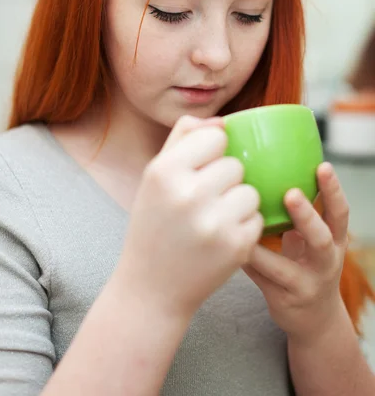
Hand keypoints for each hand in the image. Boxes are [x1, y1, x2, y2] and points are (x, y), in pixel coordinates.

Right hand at [115, 115, 262, 320]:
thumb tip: (221, 122)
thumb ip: (182, 140)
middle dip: (226, 180)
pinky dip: (244, 228)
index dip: (214, 151)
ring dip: (238, 204)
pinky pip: (257, 219)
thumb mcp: (154, 178)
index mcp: (164, 171)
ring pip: (250, 191)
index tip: (203, 168)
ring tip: (214, 220)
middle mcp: (188, 194)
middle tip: (205, 202)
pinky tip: (221, 239)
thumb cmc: (154, 225)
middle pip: (235, 165)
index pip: (215, 136)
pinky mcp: (236, 247)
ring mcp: (213, 222)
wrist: (152, 288)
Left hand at [242, 162, 348, 344]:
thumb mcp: (313, 240)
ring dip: (262, 246)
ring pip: (284, 267)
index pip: (339, 213)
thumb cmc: (306, 264)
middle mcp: (325, 263)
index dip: (333, 190)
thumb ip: (298, 213)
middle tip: (291, 193)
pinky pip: (259, 278)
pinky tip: (225, 242)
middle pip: (322, 239)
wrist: (314, 319)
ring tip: (243, 224)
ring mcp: (306, 285)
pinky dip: (244, 259)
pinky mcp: (284, 300)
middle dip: (307, 215)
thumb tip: (269, 167)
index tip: (323, 165)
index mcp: (335, 241)